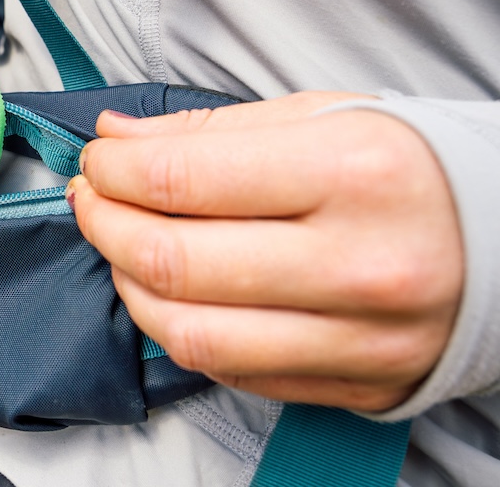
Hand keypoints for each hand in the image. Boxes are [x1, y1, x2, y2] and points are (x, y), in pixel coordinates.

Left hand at [67, 91, 463, 411]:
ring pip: (189, 331)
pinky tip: (176, 292)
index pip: (181, 179)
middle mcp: (358, 263)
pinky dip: (180, 329)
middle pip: (173, 261)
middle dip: (104, 225)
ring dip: (128, 286)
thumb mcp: (322, 117)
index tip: (97, 161)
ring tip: (123, 247)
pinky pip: (231, 369)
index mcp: (351, 173)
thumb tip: (117, 140)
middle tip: (93, 199)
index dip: (113, 170)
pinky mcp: (354, 383)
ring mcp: (358, 337)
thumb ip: (208, 131)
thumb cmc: (408, 167)